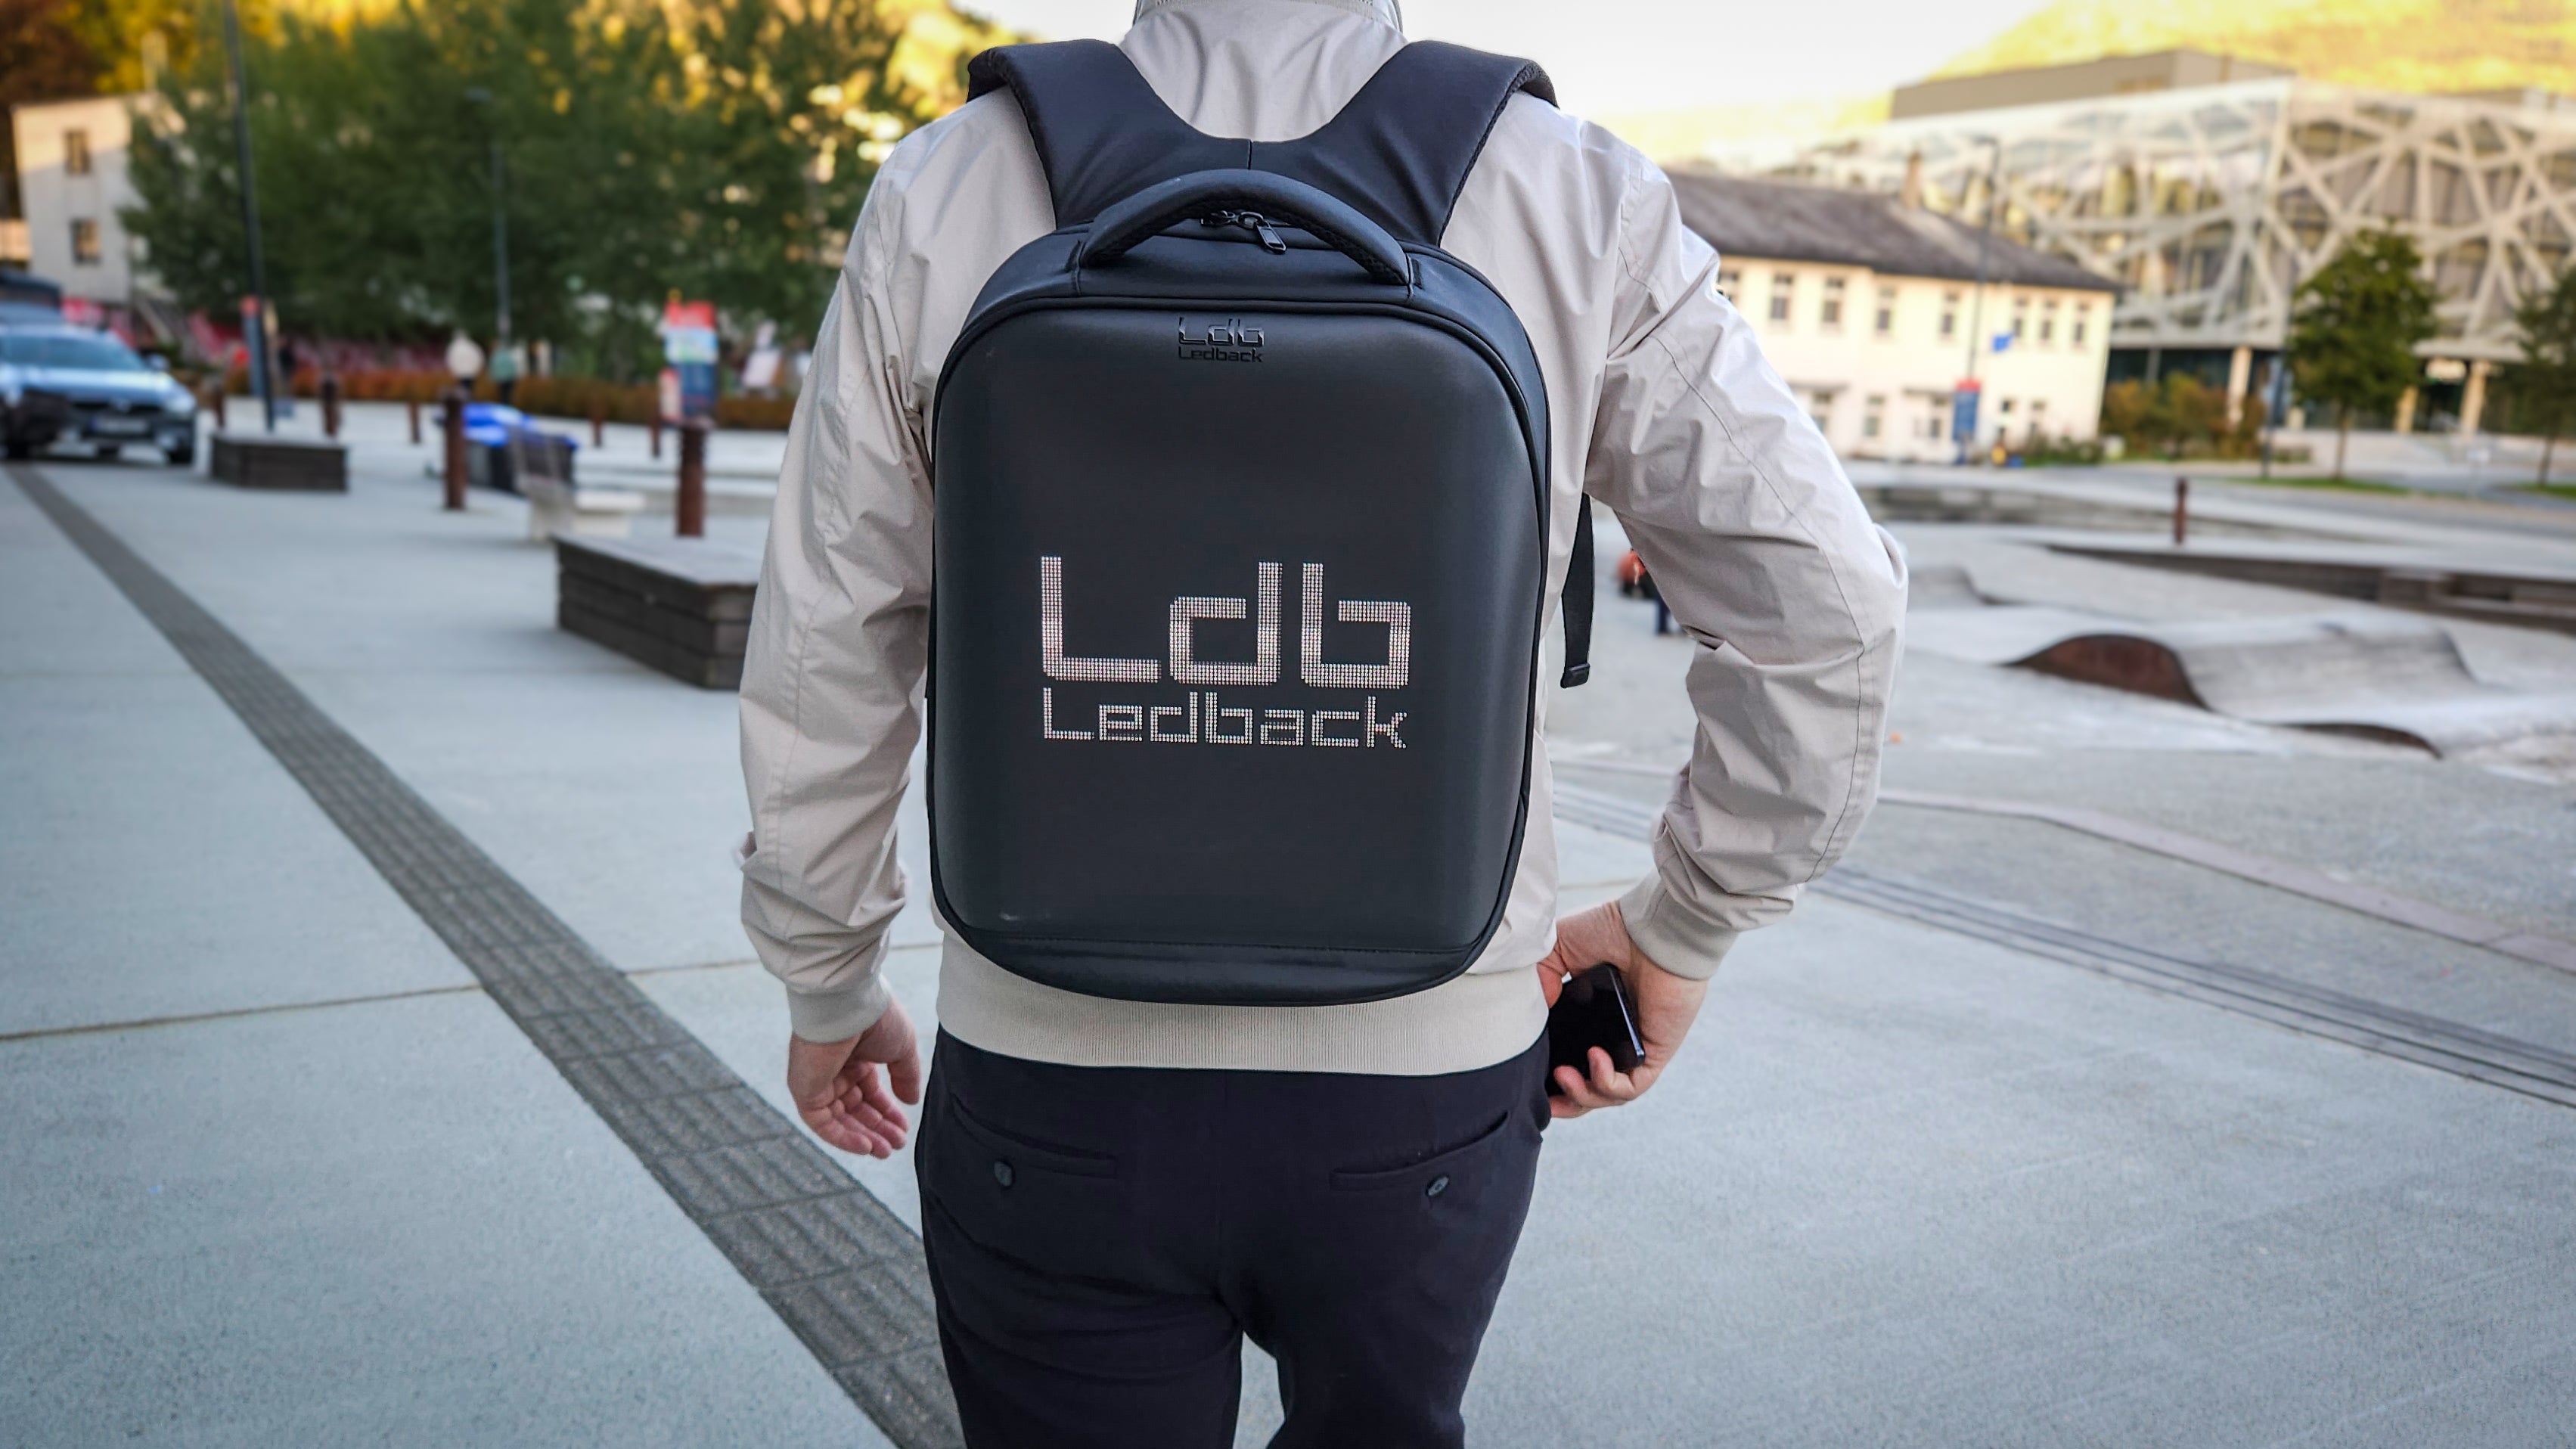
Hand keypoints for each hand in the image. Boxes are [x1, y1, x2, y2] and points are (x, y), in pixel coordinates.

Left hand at [787, 998, 923, 1157]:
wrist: (847, 1005)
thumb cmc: (876, 1018)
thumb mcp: (902, 1048)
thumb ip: (907, 1076)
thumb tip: (911, 1102)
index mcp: (855, 1056)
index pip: (869, 1092)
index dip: (887, 1112)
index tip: (903, 1128)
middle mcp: (834, 1069)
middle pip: (855, 1109)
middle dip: (877, 1128)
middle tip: (897, 1144)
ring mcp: (817, 1081)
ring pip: (840, 1119)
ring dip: (863, 1136)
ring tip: (885, 1151)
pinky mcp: (804, 1091)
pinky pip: (822, 1123)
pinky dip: (842, 1137)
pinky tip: (866, 1146)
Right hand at [1535, 902, 1707, 1119]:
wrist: (1653, 928)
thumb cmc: (1614, 929)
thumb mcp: (1559, 947)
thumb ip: (1541, 975)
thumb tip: (1536, 1008)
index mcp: (1593, 1015)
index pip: (1572, 1057)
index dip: (1552, 1077)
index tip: (1530, 1079)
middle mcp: (1614, 1035)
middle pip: (1590, 1087)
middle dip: (1568, 1101)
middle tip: (1547, 1101)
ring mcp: (1635, 1047)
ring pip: (1609, 1093)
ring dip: (1583, 1094)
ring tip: (1564, 1076)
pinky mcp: (1655, 1052)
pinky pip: (1633, 1086)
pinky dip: (1609, 1082)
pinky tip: (1595, 1059)